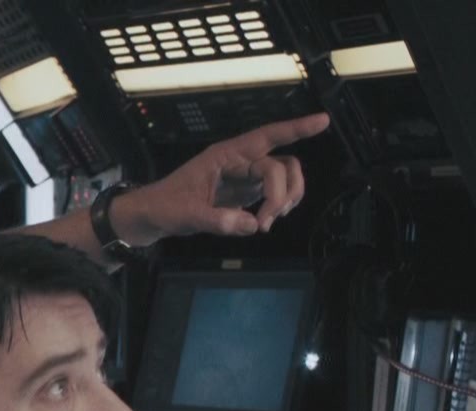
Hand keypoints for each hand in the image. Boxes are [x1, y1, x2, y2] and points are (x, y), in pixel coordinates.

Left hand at [113, 112, 331, 243]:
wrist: (152, 217)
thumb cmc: (163, 207)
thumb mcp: (185, 214)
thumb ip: (217, 220)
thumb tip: (249, 225)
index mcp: (225, 156)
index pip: (266, 137)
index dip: (296, 128)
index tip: (322, 120)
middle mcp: (239, 162)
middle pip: (282, 165)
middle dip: (283, 193)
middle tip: (265, 222)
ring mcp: (244, 178)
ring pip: (284, 178)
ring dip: (285, 200)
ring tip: (265, 223)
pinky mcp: (245, 194)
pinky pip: (274, 194)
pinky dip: (277, 207)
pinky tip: (263, 222)